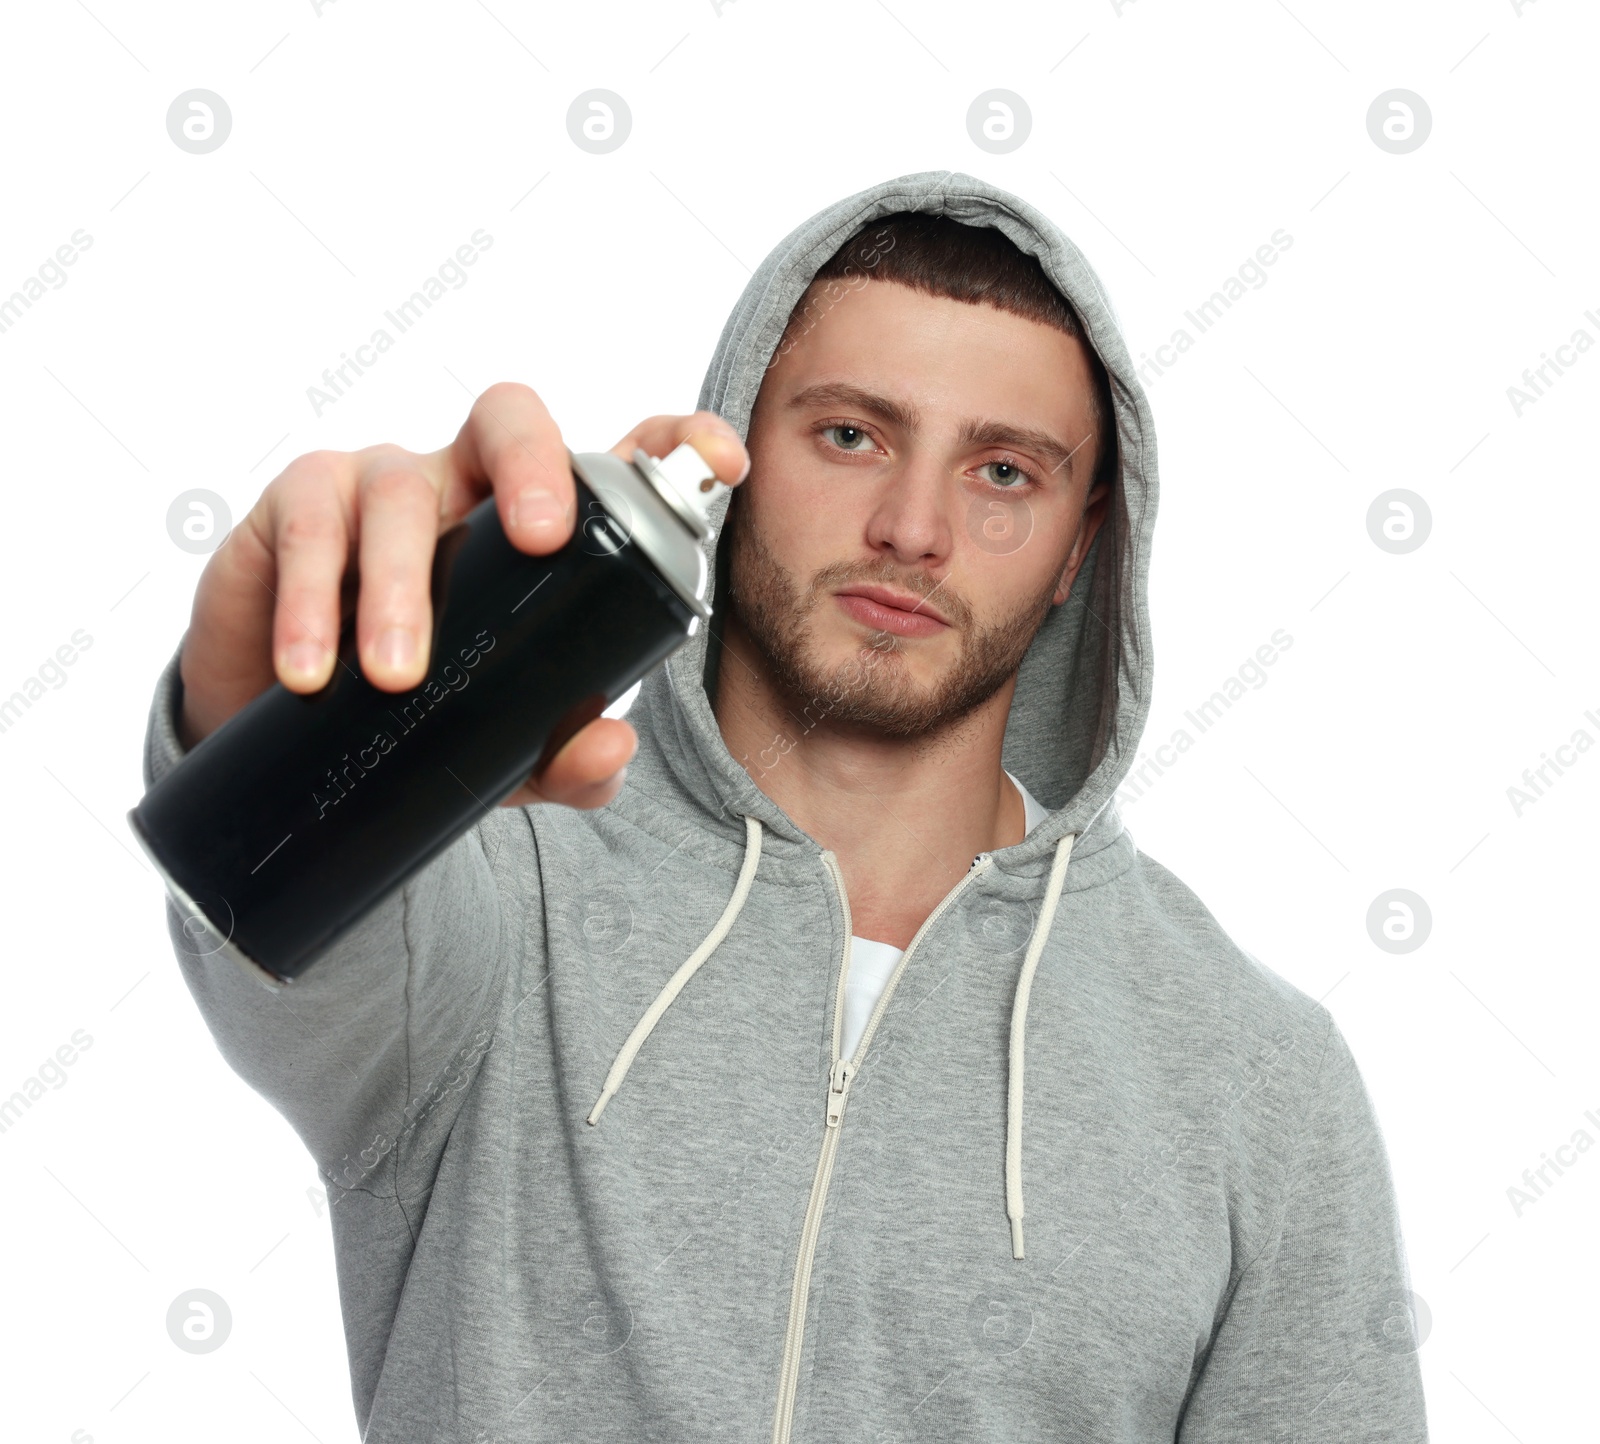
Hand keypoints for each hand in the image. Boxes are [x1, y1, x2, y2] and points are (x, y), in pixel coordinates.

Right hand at [177, 383, 748, 810]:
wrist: (293, 726)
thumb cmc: (421, 710)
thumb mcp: (504, 748)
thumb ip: (565, 757)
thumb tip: (612, 747)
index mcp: (540, 528)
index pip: (614, 462)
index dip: (674, 441)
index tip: (723, 462)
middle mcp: (468, 486)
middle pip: (507, 418)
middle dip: (535, 464)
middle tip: (542, 541)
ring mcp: (382, 485)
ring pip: (399, 488)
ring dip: (401, 582)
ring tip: (397, 675)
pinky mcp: (298, 504)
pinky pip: (307, 521)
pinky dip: (308, 598)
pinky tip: (312, 668)